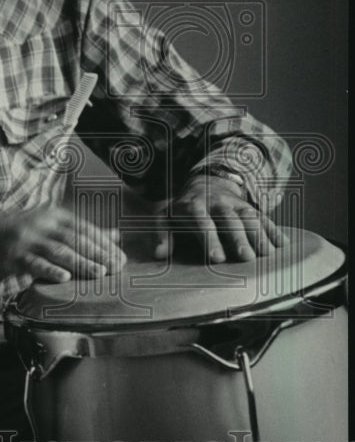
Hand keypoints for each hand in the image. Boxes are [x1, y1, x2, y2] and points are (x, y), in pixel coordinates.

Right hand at [0, 206, 125, 282]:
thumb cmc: (21, 232)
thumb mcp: (50, 225)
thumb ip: (82, 232)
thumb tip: (114, 236)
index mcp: (53, 215)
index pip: (84, 228)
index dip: (103, 243)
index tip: (121, 256)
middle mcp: (41, 224)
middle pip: (75, 239)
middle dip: (98, 254)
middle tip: (117, 266)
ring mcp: (27, 240)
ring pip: (58, 251)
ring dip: (81, 262)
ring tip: (99, 273)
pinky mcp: (14, 256)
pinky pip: (35, 264)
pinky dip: (50, 271)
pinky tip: (65, 278)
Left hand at [151, 176, 287, 262]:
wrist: (205, 183)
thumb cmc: (182, 208)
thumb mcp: (165, 217)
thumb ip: (162, 235)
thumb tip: (159, 254)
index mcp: (194, 207)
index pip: (202, 223)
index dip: (210, 240)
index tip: (217, 258)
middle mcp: (217, 204)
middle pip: (230, 221)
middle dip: (239, 239)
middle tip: (247, 259)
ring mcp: (236, 204)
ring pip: (250, 217)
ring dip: (260, 235)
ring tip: (268, 255)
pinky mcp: (250, 207)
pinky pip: (264, 217)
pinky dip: (274, 230)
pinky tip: (283, 244)